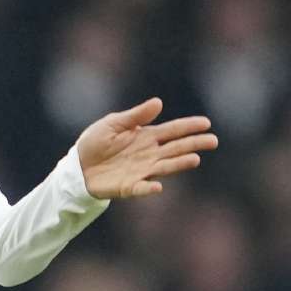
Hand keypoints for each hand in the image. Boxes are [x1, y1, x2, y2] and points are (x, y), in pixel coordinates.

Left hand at [76, 97, 217, 199]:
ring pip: (165, 166)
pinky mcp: (129, 186)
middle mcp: (149, 154)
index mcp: (146, 136)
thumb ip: (136, 116)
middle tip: (213, 140)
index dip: (188, 127)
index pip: (172, 130)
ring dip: (179, 164)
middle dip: (194, 144)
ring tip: (194, 159)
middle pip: (175, 148)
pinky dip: (149, 188)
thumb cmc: (96, 142)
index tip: (206, 123)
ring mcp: (141, 171)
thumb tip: (159, 102)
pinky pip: (141, 188)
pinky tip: (158, 186)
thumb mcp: (113, 123)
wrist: (78, 165)